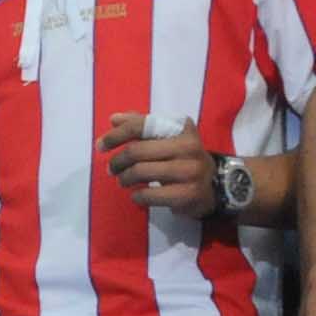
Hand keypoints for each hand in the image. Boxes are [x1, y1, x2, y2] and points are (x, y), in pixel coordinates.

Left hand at [101, 113, 215, 218]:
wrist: (215, 185)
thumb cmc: (183, 158)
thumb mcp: (168, 137)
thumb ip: (142, 125)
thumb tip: (114, 119)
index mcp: (181, 127)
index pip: (140, 125)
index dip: (116, 135)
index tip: (100, 145)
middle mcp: (188, 146)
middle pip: (137, 151)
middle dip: (117, 161)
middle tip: (111, 169)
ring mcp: (190, 171)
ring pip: (141, 172)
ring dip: (125, 179)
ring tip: (123, 181)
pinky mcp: (187, 194)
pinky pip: (150, 195)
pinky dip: (137, 197)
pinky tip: (137, 196)